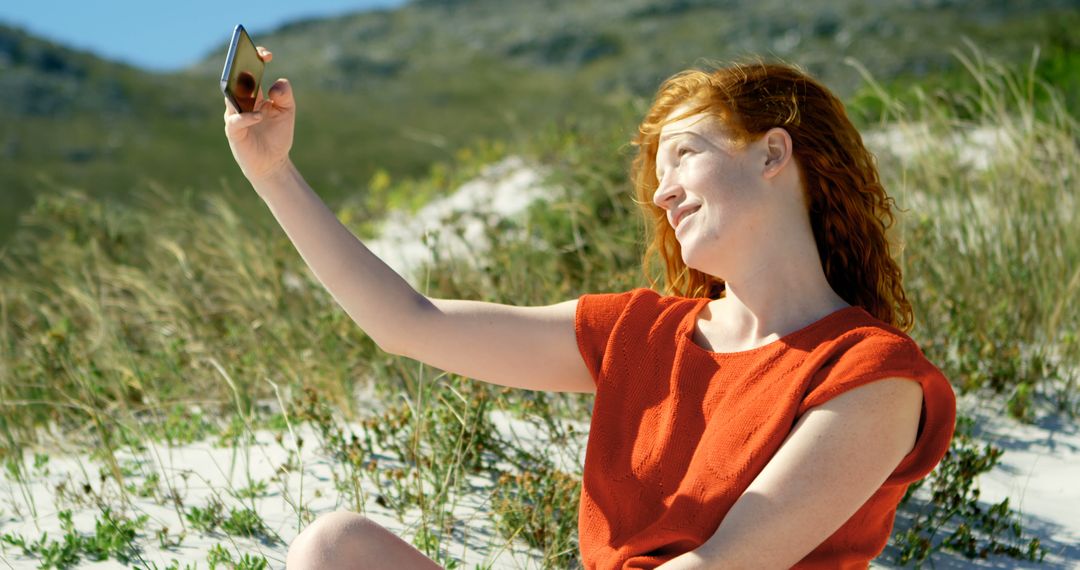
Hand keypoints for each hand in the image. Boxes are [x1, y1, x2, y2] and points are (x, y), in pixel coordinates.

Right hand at [223, 46, 295, 182]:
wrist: (273, 163)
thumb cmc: (277, 136)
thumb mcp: (287, 112)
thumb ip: (285, 96)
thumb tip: (276, 84)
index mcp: (253, 94)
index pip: (250, 71)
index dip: (255, 59)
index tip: (267, 55)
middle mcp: (240, 102)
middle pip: (235, 79)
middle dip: (240, 67)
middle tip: (251, 58)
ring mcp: (235, 116)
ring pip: (231, 97)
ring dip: (241, 90)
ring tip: (249, 81)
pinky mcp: (234, 132)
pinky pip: (236, 121)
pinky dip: (247, 117)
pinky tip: (259, 116)